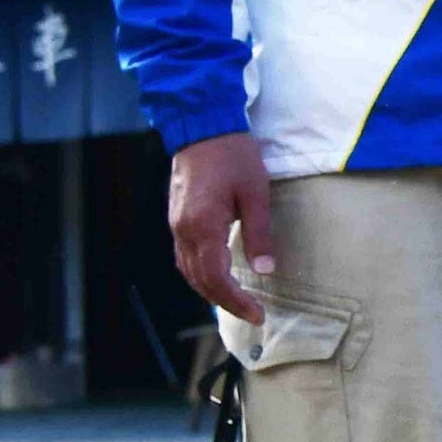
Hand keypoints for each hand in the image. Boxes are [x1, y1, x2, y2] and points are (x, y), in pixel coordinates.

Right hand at [168, 132, 273, 322]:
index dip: (236, 302)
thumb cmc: (233, 156)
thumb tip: (265, 270)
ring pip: (188, 271)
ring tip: (237, 301)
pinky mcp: (177, 218)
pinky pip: (185, 257)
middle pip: (200, 281)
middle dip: (225, 302)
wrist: (202, 127)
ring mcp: (176, 225)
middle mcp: (184, 231)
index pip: (216, 280)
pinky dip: (201, 274)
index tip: (258, 314)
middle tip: (252, 313)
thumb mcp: (256, 193)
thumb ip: (259, 234)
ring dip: (211, 291)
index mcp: (203, 227)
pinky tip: (218, 276)